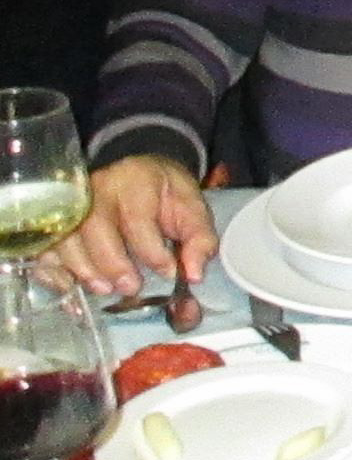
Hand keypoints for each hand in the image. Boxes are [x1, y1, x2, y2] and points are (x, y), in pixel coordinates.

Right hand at [43, 155, 216, 295]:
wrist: (137, 170)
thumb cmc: (164, 193)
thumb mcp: (192, 207)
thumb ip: (199, 238)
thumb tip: (195, 274)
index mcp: (136, 181)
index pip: (138, 218)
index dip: (152, 250)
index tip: (168, 272)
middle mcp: (97, 189)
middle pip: (94, 226)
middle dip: (111, 262)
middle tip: (129, 287)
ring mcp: (71, 205)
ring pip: (65, 238)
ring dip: (82, 269)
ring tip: (104, 289)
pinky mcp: (56, 222)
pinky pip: (45, 247)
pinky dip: (54, 272)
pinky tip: (73, 289)